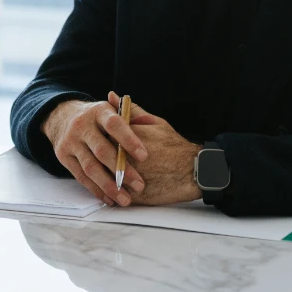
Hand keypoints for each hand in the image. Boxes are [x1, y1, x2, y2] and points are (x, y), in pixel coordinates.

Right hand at [41, 95, 155, 206]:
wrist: (62, 116)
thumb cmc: (98, 117)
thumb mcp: (112, 109)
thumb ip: (132, 114)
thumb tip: (150, 123)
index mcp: (98, 111)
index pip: (114, 124)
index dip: (129, 140)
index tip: (144, 156)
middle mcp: (82, 125)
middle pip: (101, 150)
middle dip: (122, 170)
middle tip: (140, 185)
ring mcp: (71, 141)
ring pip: (90, 167)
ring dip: (109, 186)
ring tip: (126, 199)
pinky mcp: (63, 156)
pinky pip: (81, 176)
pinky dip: (96, 189)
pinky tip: (110, 198)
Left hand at [108, 92, 202, 206]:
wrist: (194, 171)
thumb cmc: (174, 145)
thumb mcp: (155, 122)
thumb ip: (130, 111)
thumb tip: (111, 96)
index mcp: (126, 138)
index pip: (99, 136)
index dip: (98, 138)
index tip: (99, 139)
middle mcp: (124, 158)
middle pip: (98, 158)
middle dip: (97, 158)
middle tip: (100, 158)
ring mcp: (128, 179)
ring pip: (104, 179)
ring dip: (102, 178)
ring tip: (105, 175)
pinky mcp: (134, 196)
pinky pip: (115, 195)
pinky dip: (112, 193)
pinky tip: (113, 190)